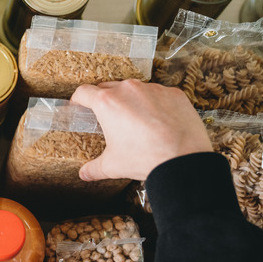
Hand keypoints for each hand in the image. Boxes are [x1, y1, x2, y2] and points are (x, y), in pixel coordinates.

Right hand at [70, 80, 211, 181]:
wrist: (183, 158)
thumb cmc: (145, 158)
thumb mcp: (113, 165)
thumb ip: (94, 168)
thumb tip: (84, 174)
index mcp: (107, 103)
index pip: (84, 92)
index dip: (78, 99)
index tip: (79, 105)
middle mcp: (129, 90)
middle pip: (108, 87)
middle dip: (105, 100)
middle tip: (107, 117)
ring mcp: (153, 89)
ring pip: (135, 90)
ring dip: (131, 101)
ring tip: (135, 120)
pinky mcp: (173, 93)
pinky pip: (158, 94)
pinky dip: (155, 104)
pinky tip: (158, 122)